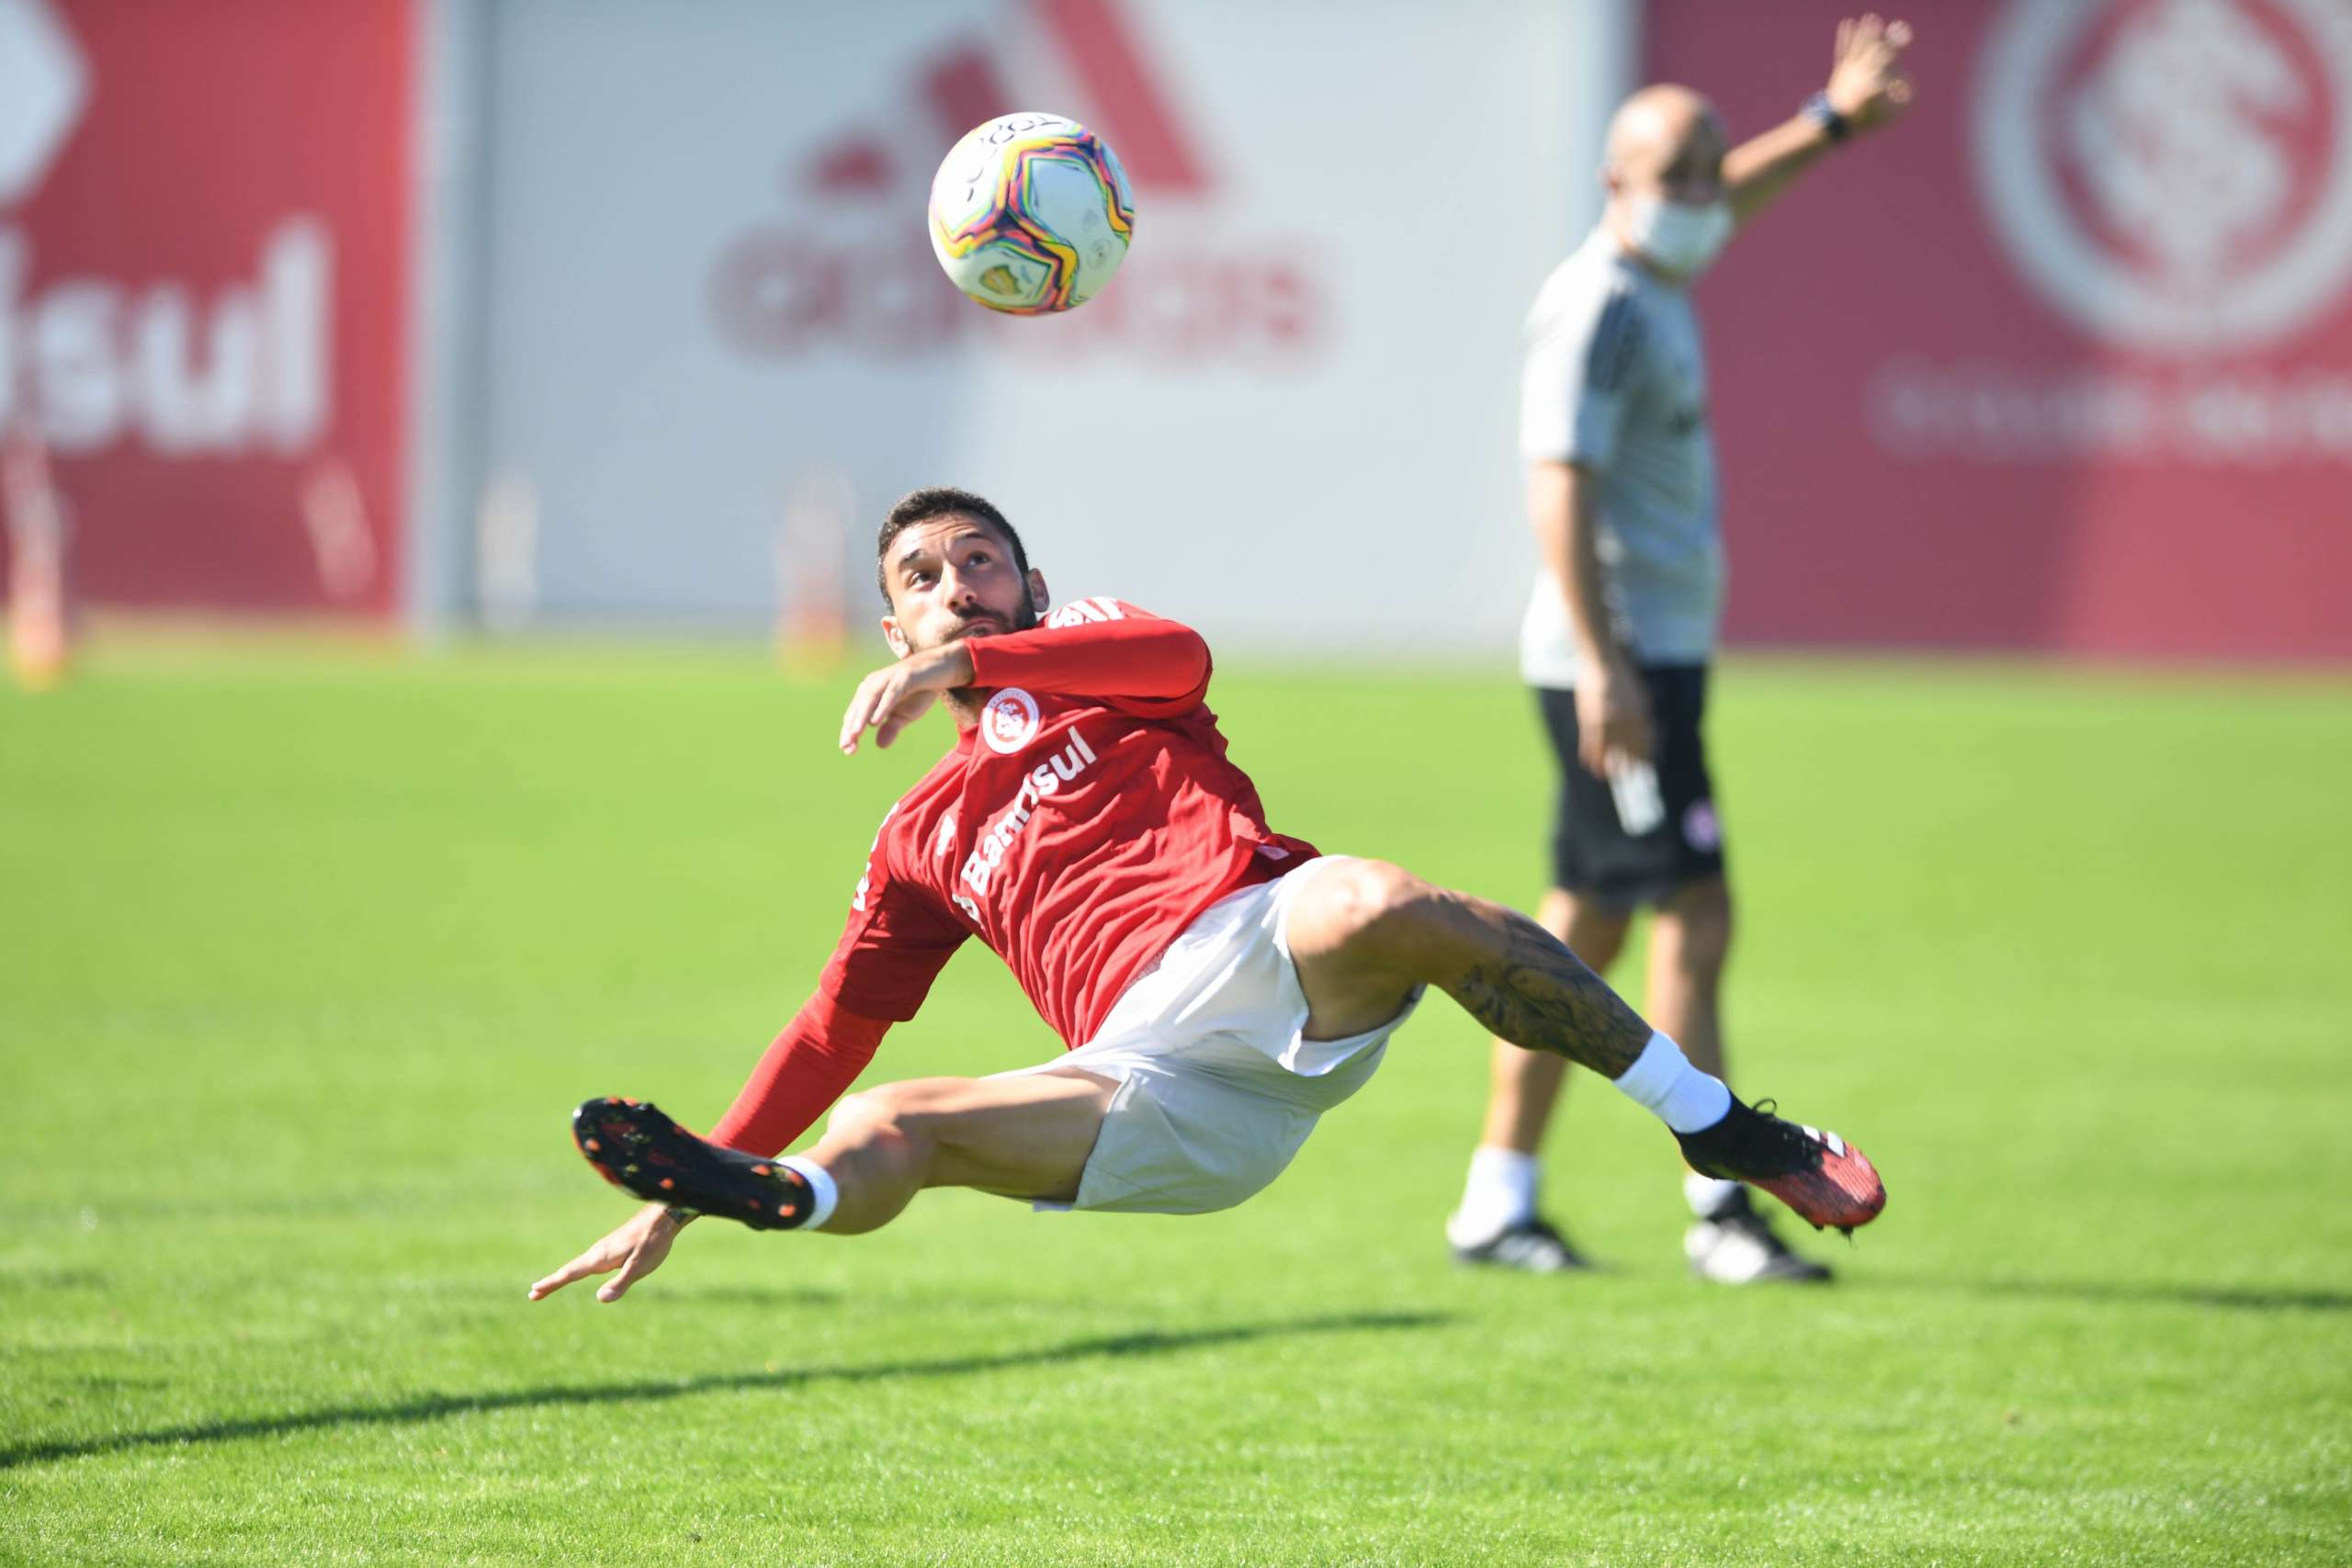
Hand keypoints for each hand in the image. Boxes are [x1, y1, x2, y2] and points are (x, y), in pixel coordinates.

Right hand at [528, 1202, 684, 1304]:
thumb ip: (620, 1283)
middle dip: (552, 1282)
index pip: (570, 1273)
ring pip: (578, 1264)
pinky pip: (588, 1261)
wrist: (664, 1216)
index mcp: (600, 1258)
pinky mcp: (613, 1246)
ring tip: (549, 1285)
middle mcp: (598, 1252)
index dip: (552, 1283)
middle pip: (570, 1269)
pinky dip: (576, 1269)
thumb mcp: (639, 1267)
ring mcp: (604, 1248)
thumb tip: (599, 1298)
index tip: (534, 1291)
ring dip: (562, 1275)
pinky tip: (580, 1271)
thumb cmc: (653, 1242)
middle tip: (533, 1293)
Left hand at [837, 643, 974, 753]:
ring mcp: (889, 678)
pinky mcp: (904, 676)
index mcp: (871, 691)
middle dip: (852, 727)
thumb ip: (892, 727)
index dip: (850, 731)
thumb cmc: (921, 691)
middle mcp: (875, 682)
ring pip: (870, 699)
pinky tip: (875, 722)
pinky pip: (890, 694)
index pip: (855, 713)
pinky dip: (881, 707)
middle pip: (859, 706)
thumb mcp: (906, 714)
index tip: (846, 750)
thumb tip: (879, 745)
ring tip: (855, 734)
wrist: (943, 669)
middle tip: (846, 746)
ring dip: (861, 717)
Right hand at [1575, 660, 1653, 777]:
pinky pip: (1590, 741)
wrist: (1603, 661)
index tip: (1642, 768)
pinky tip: (1590, 762)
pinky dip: (1590, 754)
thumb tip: (1648, 732)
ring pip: (1607, 748)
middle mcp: (1626, 718)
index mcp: (1640, 712)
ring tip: (1604, 775)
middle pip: (1627, 749)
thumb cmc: (1622, 678)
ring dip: (1605, 764)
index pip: (1645, 742)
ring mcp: (1607, 718)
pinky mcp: (1590, 716)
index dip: (1643, 757)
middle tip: (1624, 777)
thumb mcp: (1639, 696)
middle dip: (1626, 765)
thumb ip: (1641, 715)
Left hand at [1825, 14, 1913, 132]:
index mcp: (1878, 74)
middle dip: (1883, 34)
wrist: (1838, 121)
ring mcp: (1851, 66)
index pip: (1889, 53)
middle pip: (1875, 45)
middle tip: (1893, 25)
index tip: (1904, 34)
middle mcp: (1864, 66)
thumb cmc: (1867, 117)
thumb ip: (1905, 98)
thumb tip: (1908, 83)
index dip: (1897, 42)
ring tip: (1871, 17)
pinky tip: (1847, 23)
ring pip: (1860, 43)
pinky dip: (1845, 36)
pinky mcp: (1841, 69)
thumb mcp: (1892, 112)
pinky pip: (1843, 49)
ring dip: (1866, 30)